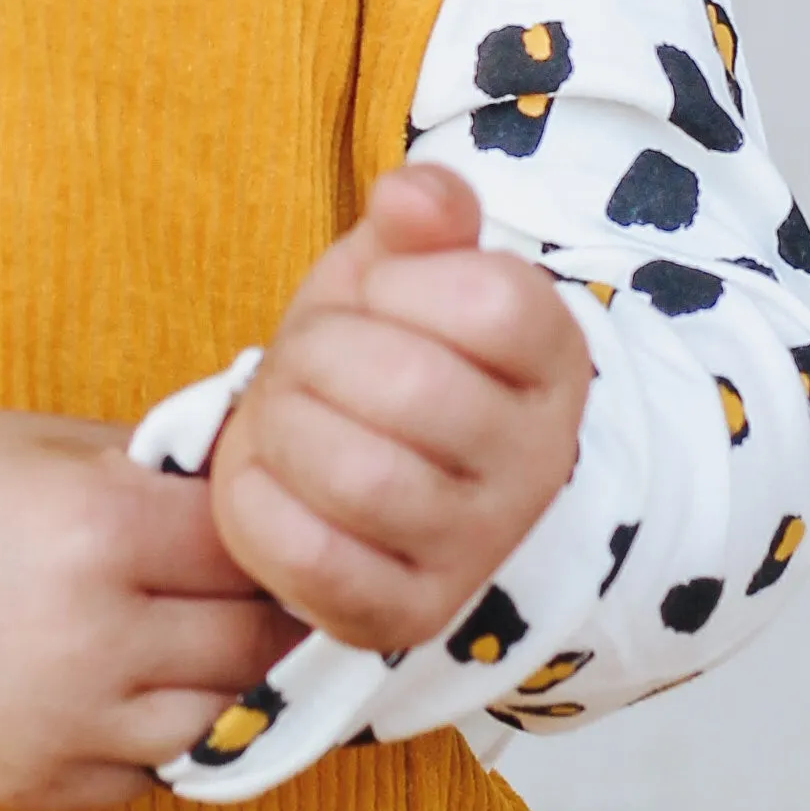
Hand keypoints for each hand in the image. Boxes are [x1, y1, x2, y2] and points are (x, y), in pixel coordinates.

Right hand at [0, 407, 298, 810]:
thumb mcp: (59, 444)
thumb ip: (171, 474)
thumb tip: (281, 486)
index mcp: (101, 528)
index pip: (255, 551)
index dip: (275, 538)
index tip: (284, 532)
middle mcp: (92, 636)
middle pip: (251, 643)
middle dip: (266, 612)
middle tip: (264, 588)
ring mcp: (64, 724)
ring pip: (218, 720)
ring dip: (226, 682)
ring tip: (205, 638)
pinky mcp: (38, 783)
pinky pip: (150, 772)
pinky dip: (161, 734)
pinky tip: (132, 684)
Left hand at [208, 164, 589, 652]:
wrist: (369, 461)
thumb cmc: (387, 347)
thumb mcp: (410, 265)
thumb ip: (424, 216)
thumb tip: (410, 196)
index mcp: (552, 363)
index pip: (490, 302)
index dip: (399, 283)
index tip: (377, 296)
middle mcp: (533, 467)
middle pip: (410, 389)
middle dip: (318, 354)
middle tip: (302, 360)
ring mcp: (474, 551)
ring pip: (359, 479)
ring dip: (284, 427)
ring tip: (284, 415)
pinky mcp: (401, 614)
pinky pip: (310, 561)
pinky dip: (257, 504)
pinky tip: (265, 478)